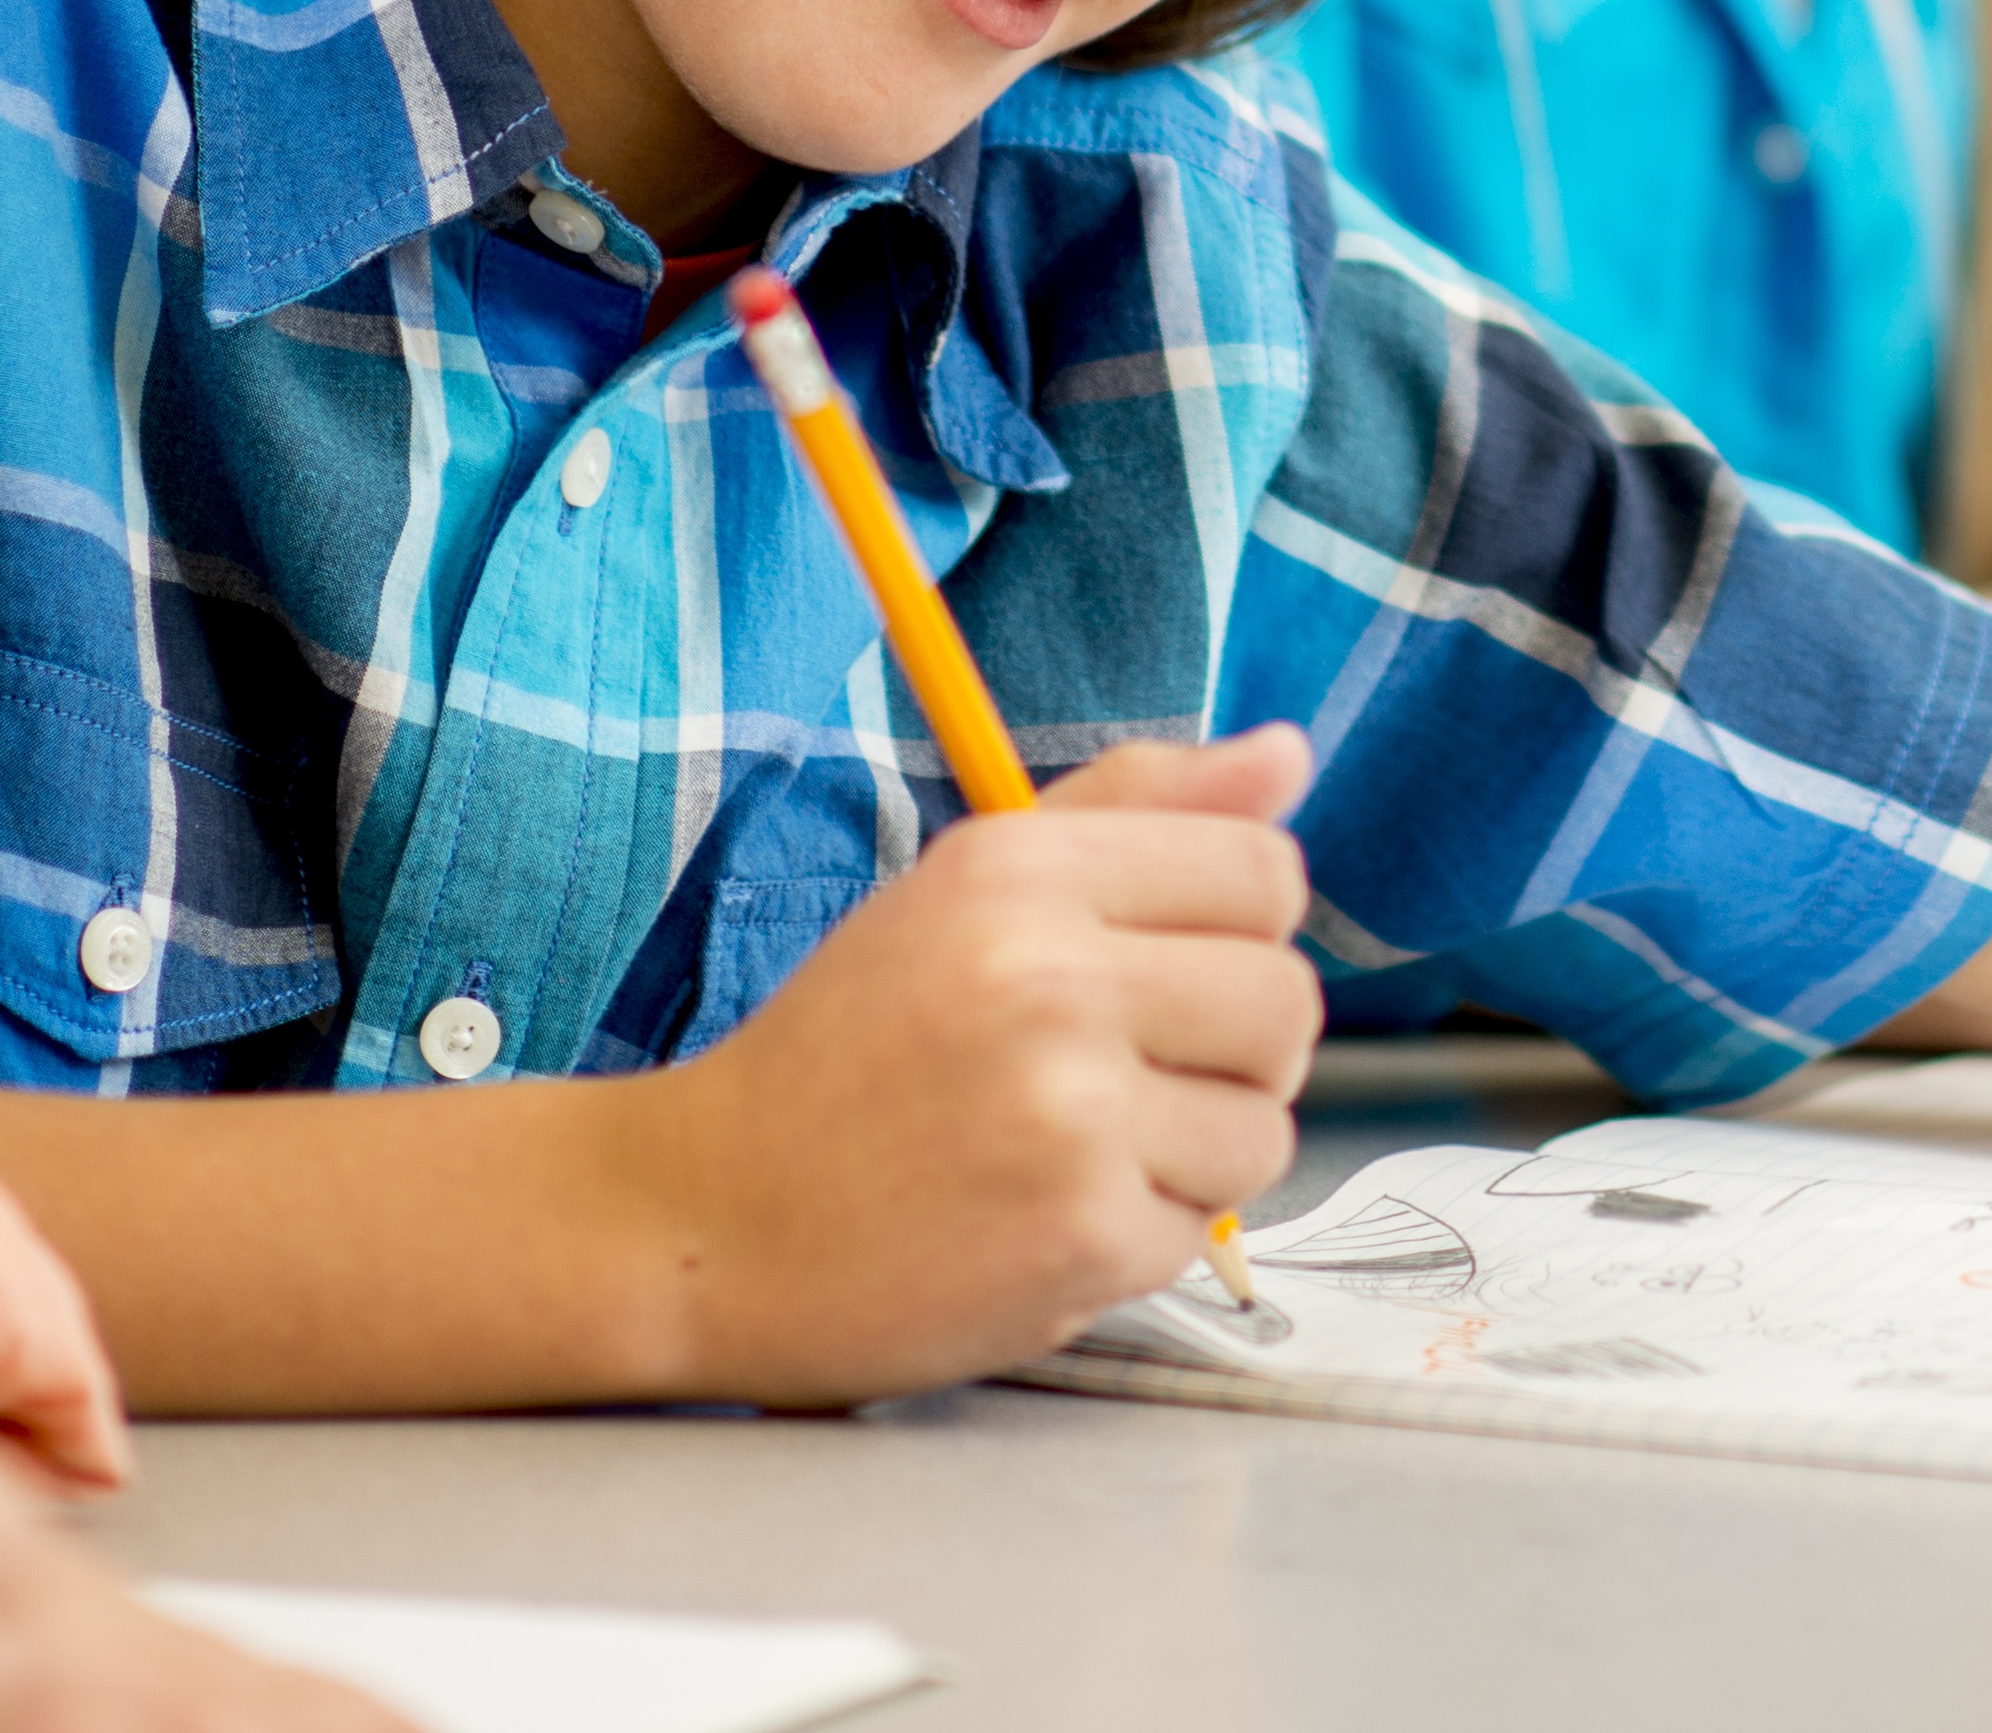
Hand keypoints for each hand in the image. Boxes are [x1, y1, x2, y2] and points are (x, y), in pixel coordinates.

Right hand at [601, 724, 1318, 1401]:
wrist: (703, 1219)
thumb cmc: (842, 1055)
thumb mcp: (967, 890)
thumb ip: (1137, 811)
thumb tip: (1288, 752)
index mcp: (1022, 870)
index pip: (1265, 870)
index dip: (1242, 930)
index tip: (1173, 970)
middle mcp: (1050, 976)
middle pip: (1286, 1002)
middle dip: (1234, 1052)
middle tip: (1133, 1076)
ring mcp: (1069, 1113)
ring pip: (1263, 1128)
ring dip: (1191, 1157)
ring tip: (1076, 1153)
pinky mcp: (1079, 1236)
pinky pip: (1199, 1234)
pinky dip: (1133, 1240)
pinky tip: (1036, 1220)